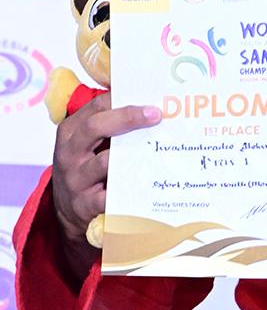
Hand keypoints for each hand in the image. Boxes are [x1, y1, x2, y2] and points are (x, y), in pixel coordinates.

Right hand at [52, 92, 161, 247]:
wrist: (67, 210)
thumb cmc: (84, 167)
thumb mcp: (86, 142)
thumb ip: (108, 123)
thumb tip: (146, 104)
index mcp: (70, 131)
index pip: (96, 106)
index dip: (122, 98)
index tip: (148, 99)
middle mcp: (69, 153)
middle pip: (95, 126)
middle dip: (127, 117)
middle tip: (155, 115)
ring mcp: (76, 179)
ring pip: (104, 162)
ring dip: (132, 154)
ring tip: (157, 148)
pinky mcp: (85, 203)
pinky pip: (109, 196)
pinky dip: (128, 190)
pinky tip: (147, 184)